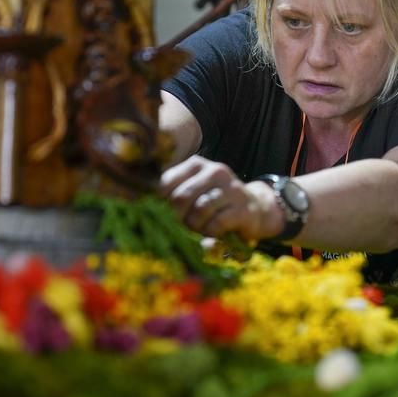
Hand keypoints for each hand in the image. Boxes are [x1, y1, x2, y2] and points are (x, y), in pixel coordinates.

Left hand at [160, 155, 282, 239]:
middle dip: (177, 218)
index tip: (164, 215)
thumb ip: (171, 195)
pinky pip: (216, 223)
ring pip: (199, 210)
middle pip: (181, 197)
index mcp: (196, 164)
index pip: (166, 182)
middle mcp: (214, 170)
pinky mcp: (242, 208)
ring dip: (195, 226)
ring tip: (199, 229)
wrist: (255, 208)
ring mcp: (230, 188)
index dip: (160, 204)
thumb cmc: (215, 203)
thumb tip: (143, 205)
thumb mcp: (193, 191)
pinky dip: (210, 232)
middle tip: (182, 226)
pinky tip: (212, 232)